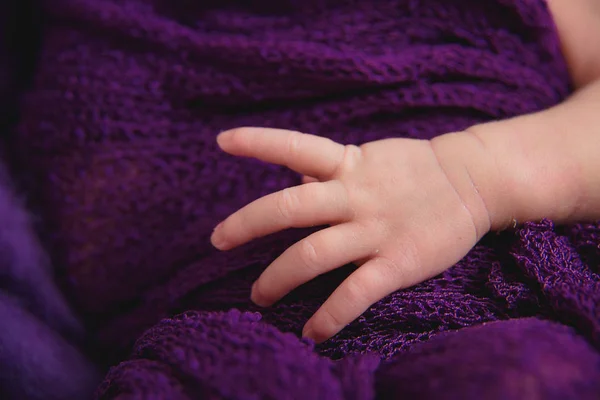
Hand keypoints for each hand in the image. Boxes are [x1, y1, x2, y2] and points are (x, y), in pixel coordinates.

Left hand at [211, 127, 491, 342]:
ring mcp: (376, 229)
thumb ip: (333, 167)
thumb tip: (297, 174)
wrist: (475, 181)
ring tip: (258, 297)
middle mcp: (356, 195)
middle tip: (218, 241)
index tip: (222, 141)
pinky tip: (311, 332)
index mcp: (349, 165)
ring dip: (277, 278)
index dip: (258, 143)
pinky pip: (356, 293)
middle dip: (248, 224)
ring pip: (313, 254)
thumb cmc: (414, 170)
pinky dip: (330, 315)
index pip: (296, 146)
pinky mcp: (398, 262)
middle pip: (290, 207)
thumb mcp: (371, 158)